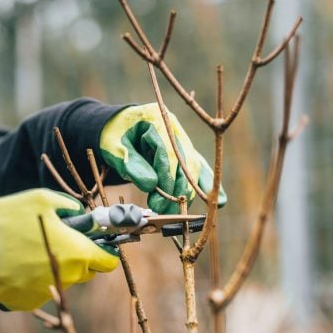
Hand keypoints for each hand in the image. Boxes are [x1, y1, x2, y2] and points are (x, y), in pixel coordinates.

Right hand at [0, 189, 118, 310]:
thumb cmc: (6, 221)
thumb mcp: (41, 199)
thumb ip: (69, 206)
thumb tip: (80, 212)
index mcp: (77, 253)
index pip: (109, 262)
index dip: (105, 250)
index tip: (96, 242)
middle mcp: (67, 278)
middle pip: (86, 271)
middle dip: (80, 257)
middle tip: (60, 239)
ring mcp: (46, 293)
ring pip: (63, 280)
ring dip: (55, 267)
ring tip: (30, 248)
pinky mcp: (27, 302)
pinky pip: (39, 289)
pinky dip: (34, 278)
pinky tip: (16, 263)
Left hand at [100, 103, 226, 213]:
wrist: (118, 128)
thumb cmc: (114, 136)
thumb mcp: (114, 147)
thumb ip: (131, 164)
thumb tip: (151, 185)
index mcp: (158, 119)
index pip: (169, 153)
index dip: (166, 179)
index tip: (160, 201)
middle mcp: (175, 129)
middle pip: (185, 162)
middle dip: (177, 190)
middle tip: (164, 212)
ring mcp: (183, 141)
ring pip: (194, 168)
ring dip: (187, 193)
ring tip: (176, 214)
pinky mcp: (186, 153)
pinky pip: (199, 169)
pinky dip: (206, 185)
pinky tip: (219, 202)